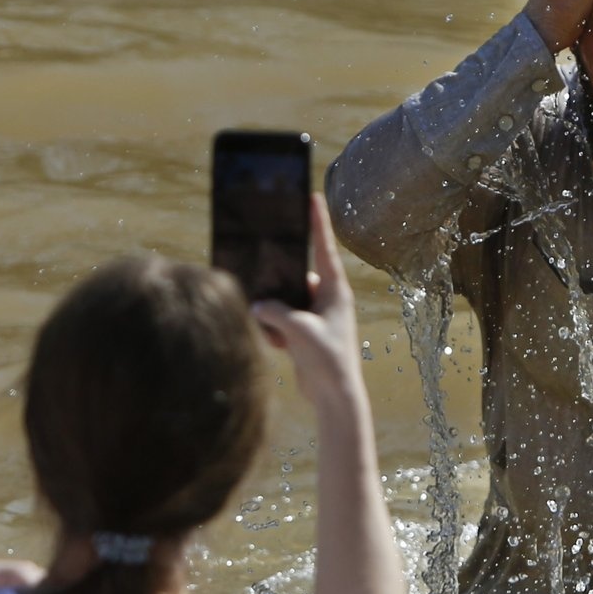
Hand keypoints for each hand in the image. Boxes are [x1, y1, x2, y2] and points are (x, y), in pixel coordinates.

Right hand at [253, 194, 364, 408]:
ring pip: (284, 301)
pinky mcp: (305, 333)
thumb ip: (275, 312)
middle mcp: (327, 299)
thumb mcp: (299, 330)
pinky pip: (281, 321)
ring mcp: (316, 315)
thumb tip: (257, 305)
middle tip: (261, 270)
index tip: (313, 197)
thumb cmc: (327, 359)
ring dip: (274, 313)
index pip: (324, 248)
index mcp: (335, 290)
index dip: (318, 222)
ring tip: (275, 328)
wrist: (334, 396)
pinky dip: (275, 331)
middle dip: (279, 284)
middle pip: (296, 276)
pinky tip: (277, 344)